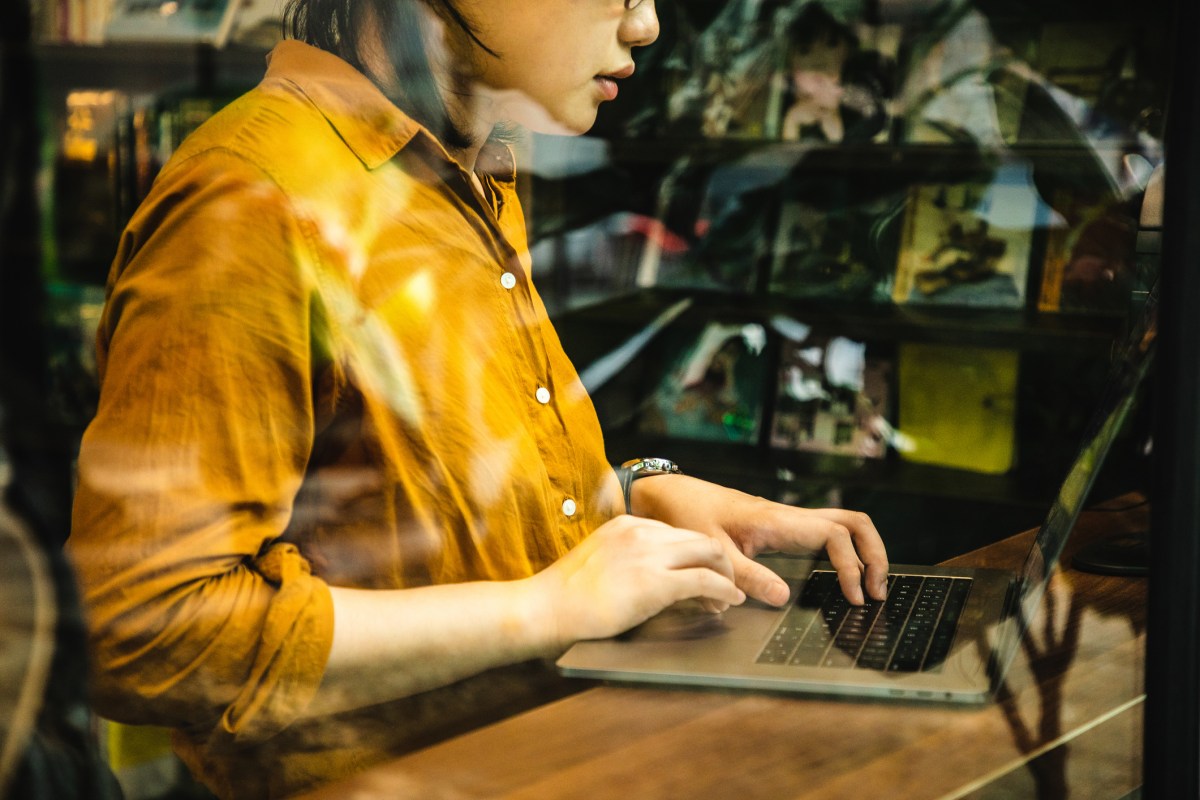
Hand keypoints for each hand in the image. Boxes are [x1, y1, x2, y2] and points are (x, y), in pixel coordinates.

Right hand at [530, 515, 745, 650]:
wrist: (544, 608)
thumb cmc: (563, 595)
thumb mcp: (599, 561)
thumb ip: (626, 558)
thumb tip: (651, 576)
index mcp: (626, 523)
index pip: (676, 531)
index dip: (694, 554)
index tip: (701, 571)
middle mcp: (641, 531)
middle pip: (699, 537)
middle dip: (719, 561)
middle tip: (725, 584)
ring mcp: (649, 555)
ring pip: (710, 552)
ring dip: (726, 575)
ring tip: (729, 595)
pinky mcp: (656, 582)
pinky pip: (706, 581)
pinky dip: (725, 590)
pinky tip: (730, 601)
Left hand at [632, 475, 888, 607]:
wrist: (669, 493)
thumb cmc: (687, 516)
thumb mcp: (712, 551)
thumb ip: (746, 576)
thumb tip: (783, 598)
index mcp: (776, 520)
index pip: (834, 534)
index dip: (851, 564)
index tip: (853, 596)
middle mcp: (788, 515)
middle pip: (853, 522)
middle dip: (875, 553)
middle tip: (878, 591)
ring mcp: (787, 518)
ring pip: (843, 523)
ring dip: (863, 551)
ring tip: (868, 586)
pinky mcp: (780, 525)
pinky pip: (825, 532)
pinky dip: (844, 550)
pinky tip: (841, 575)